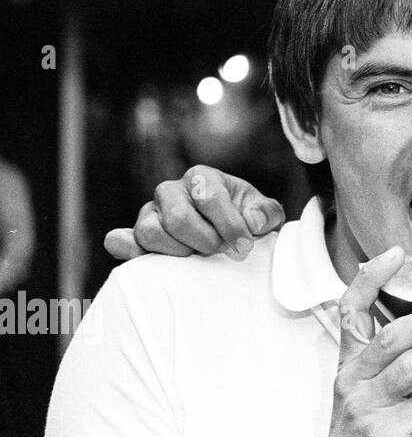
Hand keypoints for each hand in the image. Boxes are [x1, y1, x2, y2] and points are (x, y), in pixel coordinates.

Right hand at [104, 165, 285, 260]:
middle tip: (220, 251)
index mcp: (201, 176)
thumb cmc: (247, 219)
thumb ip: (267, 213)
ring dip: (178, 252)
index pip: (209, 197)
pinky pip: (120, 241)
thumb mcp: (267, 213)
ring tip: (197, 256)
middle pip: (179, 218)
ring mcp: (148, 213)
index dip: (229, 225)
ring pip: (149, 232)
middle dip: (205, 241)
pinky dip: (129, 251)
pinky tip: (148, 260)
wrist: (230, 234)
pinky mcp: (134, 235)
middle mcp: (170, 190)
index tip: (244, 246)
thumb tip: (252, 221)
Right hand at [302, 246, 411, 436]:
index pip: (351, 310)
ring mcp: (367, 407)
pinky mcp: (385, 434)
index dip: (371, 280)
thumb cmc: (365, 435)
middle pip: (390, 337)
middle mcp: (355, 380)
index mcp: (350, 364)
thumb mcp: (372, 388)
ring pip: (411, 368)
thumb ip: (396, 356)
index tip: (395, 254)